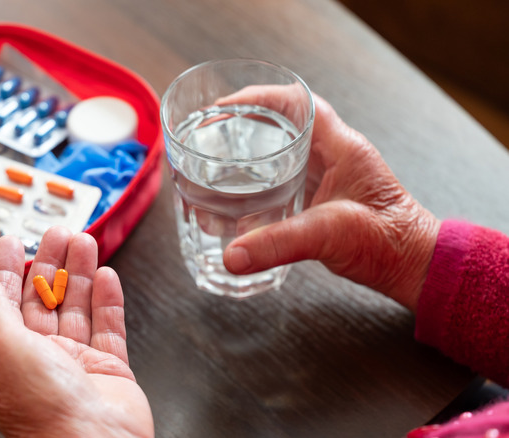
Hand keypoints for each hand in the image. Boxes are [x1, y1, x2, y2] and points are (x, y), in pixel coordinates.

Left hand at [0, 227, 152, 437]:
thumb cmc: (42, 408)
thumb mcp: (3, 345)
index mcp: (6, 355)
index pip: (4, 302)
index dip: (8, 269)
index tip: (13, 242)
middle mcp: (40, 359)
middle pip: (44, 299)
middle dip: (50, 263)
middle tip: (57, 233)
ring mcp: (76, 364)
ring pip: (77, 307)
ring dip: (80, 273)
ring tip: (84, 242)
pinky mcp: (109, 369)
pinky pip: (108, 326)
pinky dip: (108, 300)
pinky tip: (106, 276)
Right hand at [219, 88, 440, 310]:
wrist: (412, 266)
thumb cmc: (388, 242)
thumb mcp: (328, 236)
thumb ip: (278, 244)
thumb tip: (232, 256)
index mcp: (341, 147)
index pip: (298, 103)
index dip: (259, 98)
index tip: (226, 107)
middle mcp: (334, 155)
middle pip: (283, 122)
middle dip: (245, 123)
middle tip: (212, 132)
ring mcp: (327, 176)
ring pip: (282, 149)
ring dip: (250, 151)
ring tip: (216, 158)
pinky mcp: (321, 198)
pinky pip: (284, 176)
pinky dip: (258, 179)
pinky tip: (238, 195)